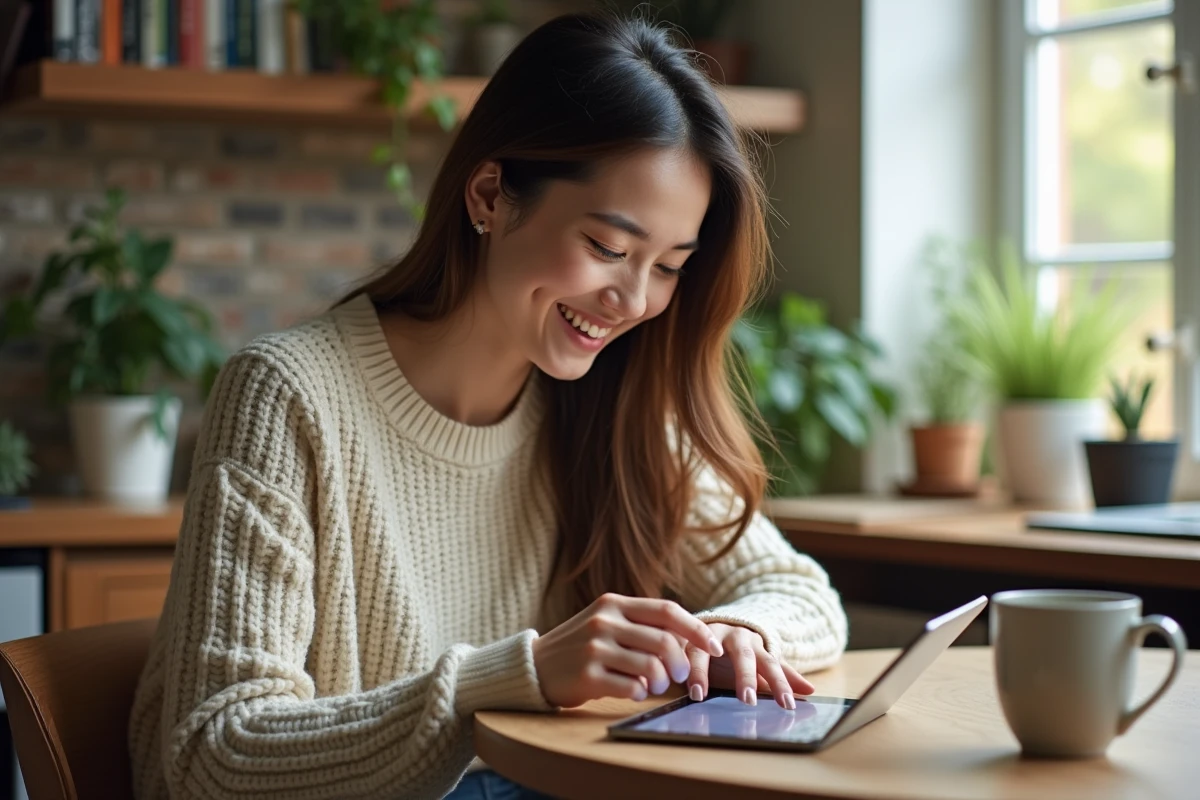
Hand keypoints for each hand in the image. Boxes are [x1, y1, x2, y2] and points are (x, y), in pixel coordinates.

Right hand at [531, 593, 723, 707]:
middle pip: (664, 641)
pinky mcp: (587, 674)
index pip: (668, 611)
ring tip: (654, 684)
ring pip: (651, 666)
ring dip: (661, 681)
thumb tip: (690, 637)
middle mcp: (605, 620)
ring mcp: (594, 647)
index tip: (716, 647)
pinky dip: (640, 693)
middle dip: (682, 663)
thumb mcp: (607, 622)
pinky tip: (633, 691)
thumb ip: (641, 623)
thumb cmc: (581, 646)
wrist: (535, 665)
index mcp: (614, 603)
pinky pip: (631, 687)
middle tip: (681, 676)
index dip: (697, 629)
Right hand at [686, 622, 814, 709]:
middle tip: (748, 700)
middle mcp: (733, 637)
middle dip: (745, 677)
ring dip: (701, 672)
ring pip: (705, 651)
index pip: (771, 664)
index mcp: (755, 644)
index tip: (787, 705)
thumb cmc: (739, 651)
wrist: (713, 624)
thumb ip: (782, 675)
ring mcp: (707, 636)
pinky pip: (681, 648)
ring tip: (699, 694)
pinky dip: (676, 662)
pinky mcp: (684, 638)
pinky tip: (671, 677)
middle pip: (742, 656)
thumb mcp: (760, 661)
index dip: (779, 684)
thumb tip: (811, 690)